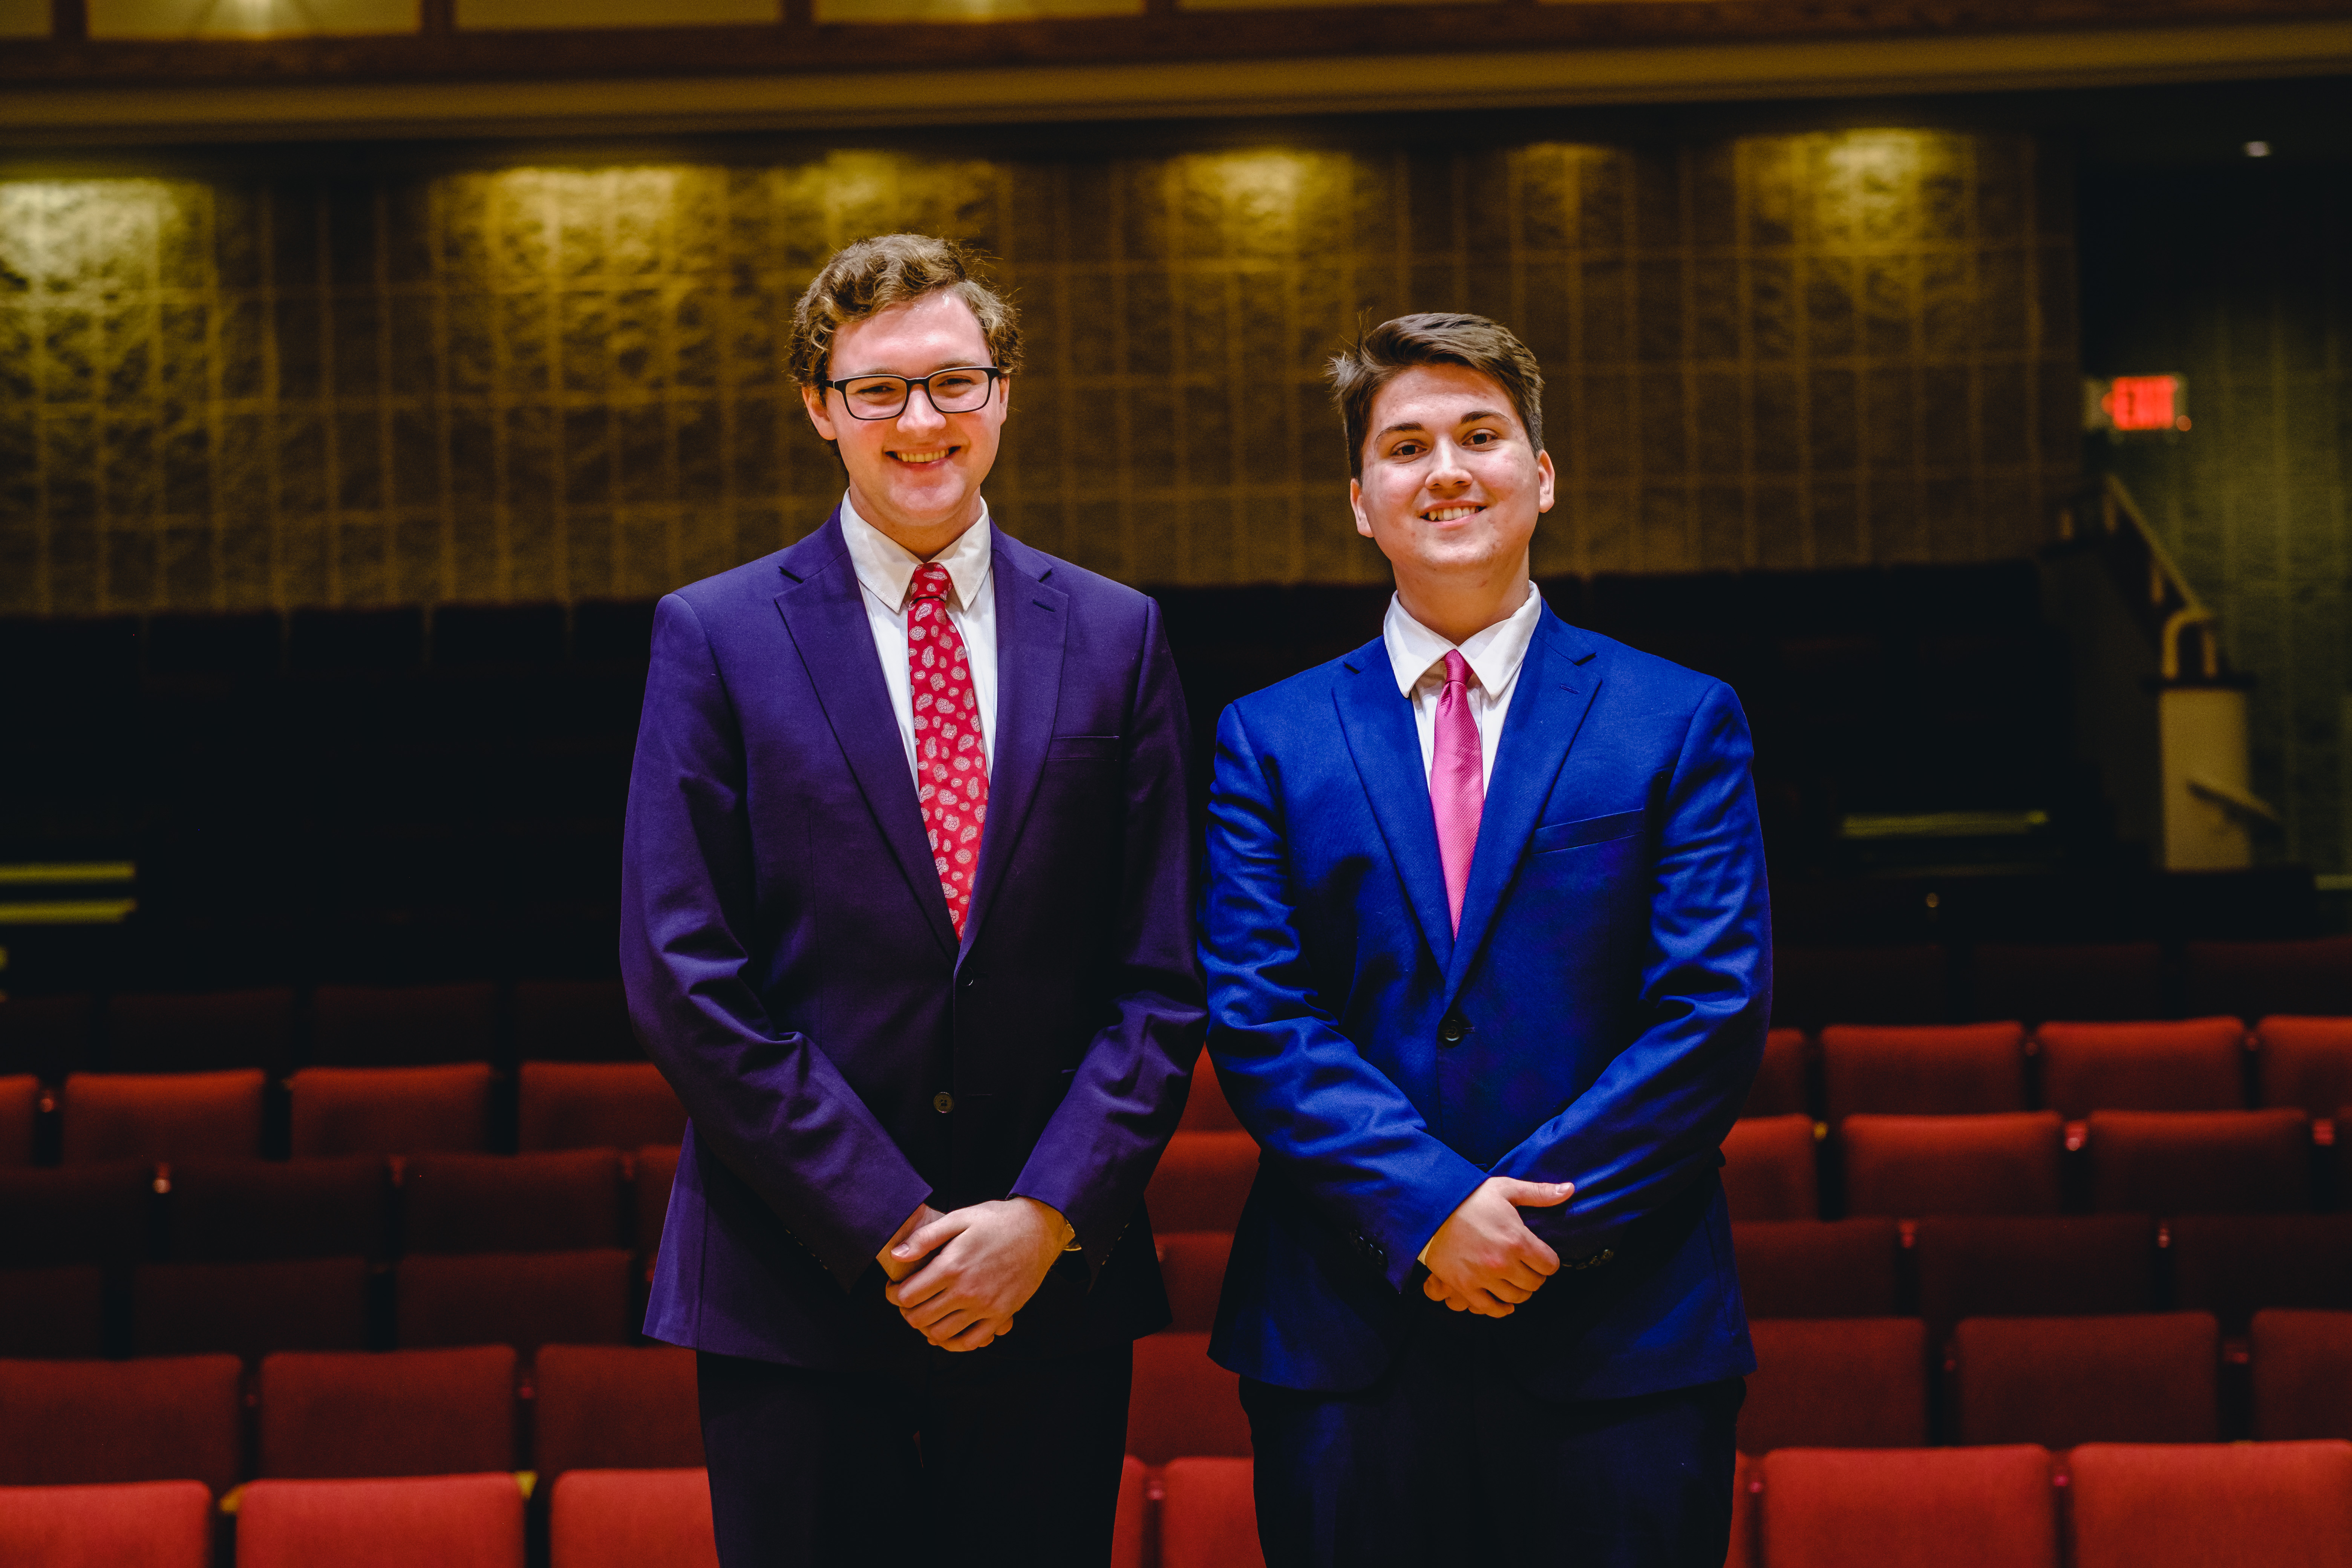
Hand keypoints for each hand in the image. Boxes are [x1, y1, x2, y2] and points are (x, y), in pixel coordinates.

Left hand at [883, 1197, 1071, 1351]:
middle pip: (920, 1318)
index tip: (894, 1290)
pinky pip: (972, 1342)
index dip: (893, 1295)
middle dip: (907, 1312)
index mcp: (952, 1265)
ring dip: (927, 1328)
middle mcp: (967, 1290)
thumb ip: (925, 1238)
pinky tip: (948, 1332)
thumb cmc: (998, 1221)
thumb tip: (898, 1254)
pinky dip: (954, 1343)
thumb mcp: (959, 1218)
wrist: (1039, 1229)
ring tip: (927, 1314)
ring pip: (941, 1333)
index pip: (908, 1295)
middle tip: (909, 1303)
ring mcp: (985, 1306)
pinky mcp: (1001, 1315)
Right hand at [1419, 1177, 1572, 1318]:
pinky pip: (1490, 1309)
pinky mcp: (1465, 1287)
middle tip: (1528, 1268)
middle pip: (1534, 1284)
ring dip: (1519, 1291)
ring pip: (1516, 1298)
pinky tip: (1504, 1303)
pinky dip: (1501, 1309)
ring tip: (1515, 1281)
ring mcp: (1483, 1278)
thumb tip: (1570, 1189)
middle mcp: (1503, 1263)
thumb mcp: (1506, 1189)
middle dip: (1535, 1276)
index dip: (1548, 1261)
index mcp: (1517, 1240)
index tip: (1541, 1257)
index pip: (1550, 1265)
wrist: (1430, 1208)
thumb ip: (1539, 1193)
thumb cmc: (1470, 1198)